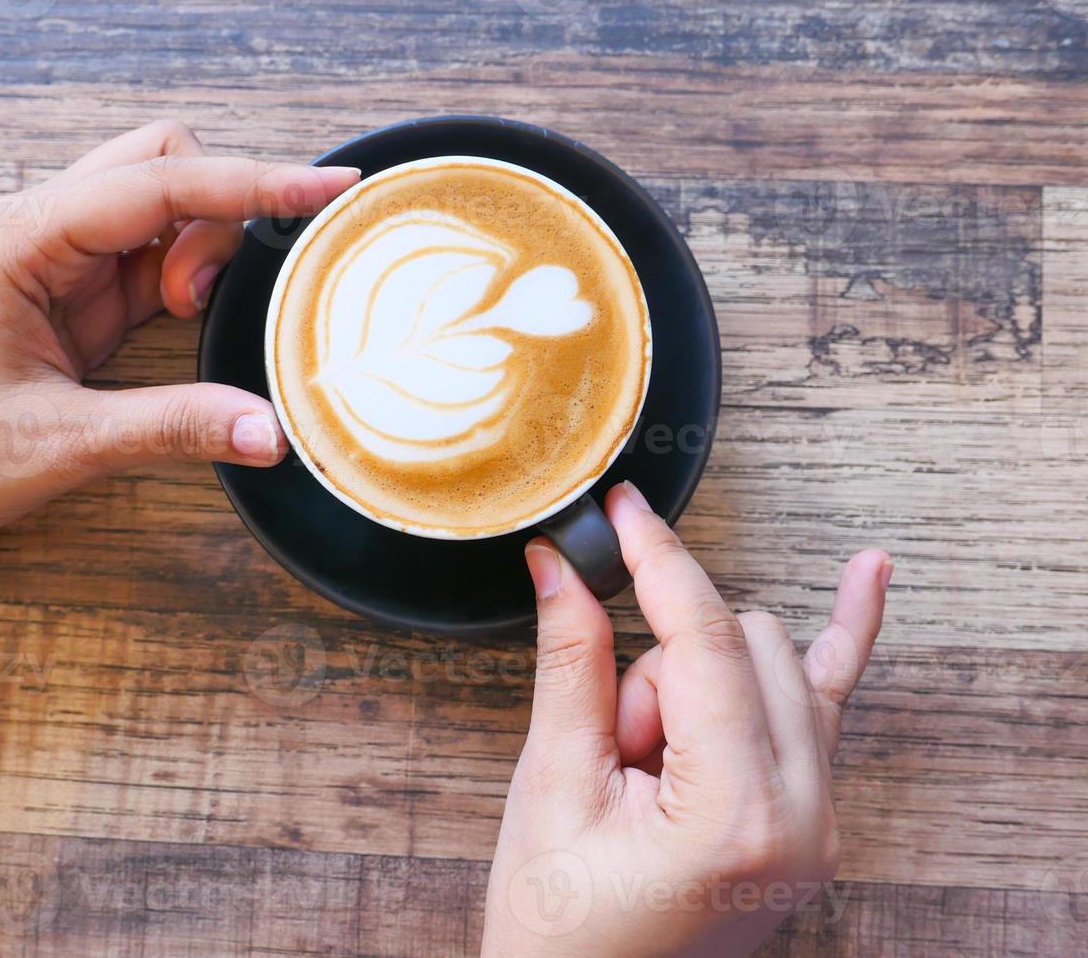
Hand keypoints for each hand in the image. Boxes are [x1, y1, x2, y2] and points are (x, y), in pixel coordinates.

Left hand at [0, 120, 360, 647]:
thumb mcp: (62, 443)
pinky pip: (151, 260)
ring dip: (199, 254)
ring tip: (183, 322)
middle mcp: (38, 228)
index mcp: (21, 236)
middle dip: (216, 214)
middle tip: (203, 304)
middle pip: (162, 165)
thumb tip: (271, 430)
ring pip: (163, 210)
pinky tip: (184, 323)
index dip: (252, 182)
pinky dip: (185, 281)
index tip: (328, 188)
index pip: (160, 181)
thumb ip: (173, 426)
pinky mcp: (71, 295)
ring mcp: (56, 258)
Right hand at [481, 482, 890, 956]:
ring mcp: (819, 820)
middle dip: (662, 664)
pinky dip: (847, 635)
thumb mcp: (553, 791)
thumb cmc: (560, 929)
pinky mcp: (812, 818)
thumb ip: (572, 666)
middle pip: (746, 644)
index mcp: (736, 814)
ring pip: (779, 661)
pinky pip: (834, 702)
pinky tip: (869, 573)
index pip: (706, 643)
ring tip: (638, 768)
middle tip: (608, 745)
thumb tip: (562, 565)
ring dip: (700, 681)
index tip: (621, 507)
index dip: (657, 562)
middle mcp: (804, 815)